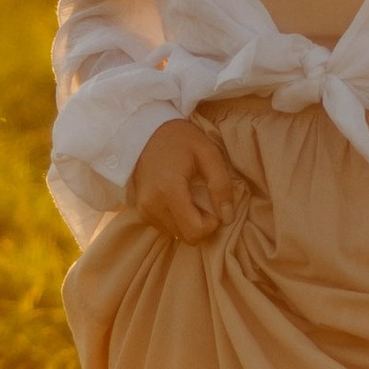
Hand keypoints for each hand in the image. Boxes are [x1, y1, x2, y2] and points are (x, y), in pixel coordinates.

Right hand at [129, 115, 240, 244]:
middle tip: (202, 198)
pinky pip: (165, 228)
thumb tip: (227, 217)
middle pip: (186, 237)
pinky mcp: (140, 211)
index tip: (212, 202)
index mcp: (169, 191)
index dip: (211, 223)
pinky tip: (177, 198)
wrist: (146, 131)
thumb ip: (221, 185)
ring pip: (176, 234)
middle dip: (200, 223)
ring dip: (188, 221)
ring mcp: (143, 210)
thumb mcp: (209, 153)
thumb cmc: (181, 139)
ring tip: (189, 195)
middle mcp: (152, 205)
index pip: (194, 232)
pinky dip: (176, 219)